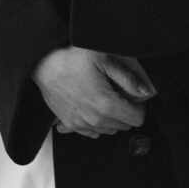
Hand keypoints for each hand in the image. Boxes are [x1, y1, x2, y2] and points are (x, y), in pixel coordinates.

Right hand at [32, 47, 151, 137]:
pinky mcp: (70, 124)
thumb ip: (128, 78)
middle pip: (124, 125)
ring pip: (109, 129)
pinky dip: (97, 121)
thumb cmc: (73, 57)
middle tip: (117, 89)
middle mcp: (95, 120)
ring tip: (104, 94)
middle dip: (126, 110)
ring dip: (112, 116)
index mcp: (106, 105)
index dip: (139, 105)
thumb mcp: (105, 58)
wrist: (44, 63)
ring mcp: (81, 124)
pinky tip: (92, 104)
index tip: (133, 92)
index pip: (137, 118)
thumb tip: (145, 91)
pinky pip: (92, 131)